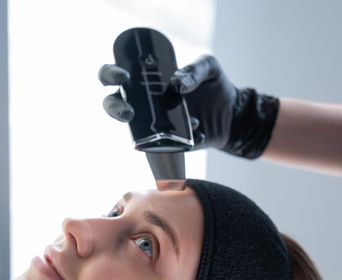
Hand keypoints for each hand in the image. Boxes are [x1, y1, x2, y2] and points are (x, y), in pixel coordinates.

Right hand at [98, 55, 279, 158]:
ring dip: (142, 129)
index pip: (115, 74)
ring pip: (131, 129)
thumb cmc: (215, 86)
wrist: (234, 115)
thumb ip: (195, 69)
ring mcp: (152, 124)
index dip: (111, 74)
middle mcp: (143, 102)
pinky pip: (161, 145)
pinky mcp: (165, 143)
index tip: (124, 77)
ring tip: (168, 125)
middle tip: (129, 112)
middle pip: (112, 103)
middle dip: (114, 108)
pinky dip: (180, 138)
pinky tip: (197, 129)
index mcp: (146, 78)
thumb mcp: (209, 68)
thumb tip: (177, 85)